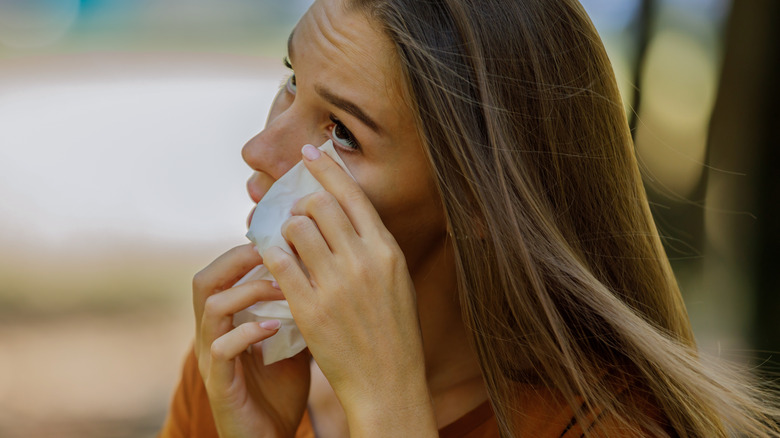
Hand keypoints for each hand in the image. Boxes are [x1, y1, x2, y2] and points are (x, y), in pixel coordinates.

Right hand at [193, 244, 310, 437]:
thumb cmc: (280, 388)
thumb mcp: (292, 340)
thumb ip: (297, 308)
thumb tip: (323, 272)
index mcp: (226, 320)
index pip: (221, 271)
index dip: (244, 250)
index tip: (281, 238)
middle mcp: (211, 334)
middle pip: (204, 279)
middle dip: (238, 259)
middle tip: (274, 251)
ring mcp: (211, 358)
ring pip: (211, 307)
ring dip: (249, 291)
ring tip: (282, 288)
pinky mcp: (219, 383)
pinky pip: (220, 348)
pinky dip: (248, 331)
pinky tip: (276, 327)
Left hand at [262, 145, 437, 436]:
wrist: (386, 381)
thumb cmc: (394, 332)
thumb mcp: (398, 281)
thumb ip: (375, 247)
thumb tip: (348, 216)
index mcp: (387, 251)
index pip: (352, 195)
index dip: (327, 169)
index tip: (309, 153)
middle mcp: (362, 261)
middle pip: (319, 205)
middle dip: (301, 203)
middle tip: (296, 214)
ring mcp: (334, 284)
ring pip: (295, 229)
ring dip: (285, 229)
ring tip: (287, 242)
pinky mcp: (308, 307)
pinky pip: (279, 263)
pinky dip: (272, 255)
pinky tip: (273, 259)